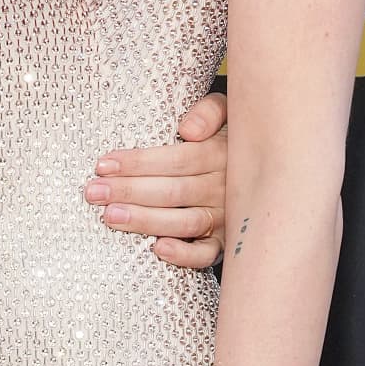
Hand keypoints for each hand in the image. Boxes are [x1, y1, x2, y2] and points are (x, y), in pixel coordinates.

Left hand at [83, 90, 227, 267]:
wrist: (271, 167)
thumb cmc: (233, 136)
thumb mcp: (230, 112)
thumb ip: (211, 111)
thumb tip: (190, 130)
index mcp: (221, 153)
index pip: (176, 159)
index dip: (139, 163)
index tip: (103, 165)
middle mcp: (225, 187)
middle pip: (173, 191)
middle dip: (129, 191)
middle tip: (93, 192)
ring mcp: (226, 217)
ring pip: (185, 222)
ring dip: (146, 220)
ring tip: (110, 216)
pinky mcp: (227, 242)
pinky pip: (208, 254)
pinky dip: (185, 254)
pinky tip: (158, 249)